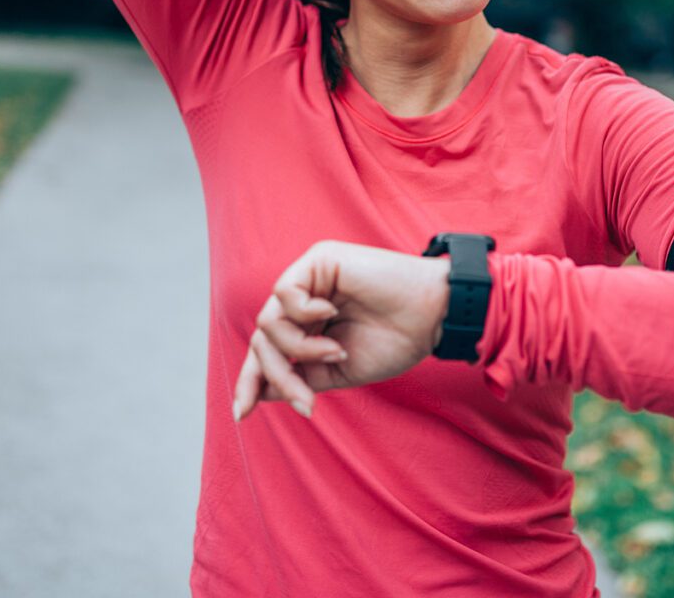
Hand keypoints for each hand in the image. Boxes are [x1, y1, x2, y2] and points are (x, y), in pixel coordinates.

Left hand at [233, 240, 450, 420]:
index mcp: (310, 325)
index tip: (243, 414)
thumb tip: (259, 392)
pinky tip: (331, 313)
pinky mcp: (318, 260)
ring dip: (298, 348)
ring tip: (335, 354)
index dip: (251, 380)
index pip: (268, 350)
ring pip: (269, 322)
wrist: (430, 317)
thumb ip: (301, 375)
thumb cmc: (395, 340)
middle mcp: (305, 300)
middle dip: (278, 374)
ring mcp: (310, 279)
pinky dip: (304, 313)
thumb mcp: (339, 370)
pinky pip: (285, 292)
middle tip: (306, 401)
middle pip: (263, 339)